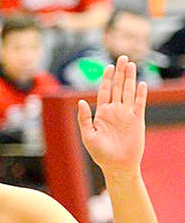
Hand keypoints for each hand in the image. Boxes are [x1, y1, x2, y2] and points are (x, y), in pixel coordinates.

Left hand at [78, 56, 146, 173]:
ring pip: (128, 92)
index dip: (106, 79)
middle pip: (118, 87)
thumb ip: (84, 118)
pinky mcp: (137, 120)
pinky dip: (140, 94)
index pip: (104, 92)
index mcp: (102, 114)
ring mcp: (127, 115)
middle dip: (120, 73)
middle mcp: (115, 111)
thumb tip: (81, 101)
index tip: (108, 67)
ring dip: (130, 78)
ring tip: (131, 64)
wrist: (117, 165)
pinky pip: (139, 104)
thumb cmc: (100, 153)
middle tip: (122, 57)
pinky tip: (141, 83)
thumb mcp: (88, 135)